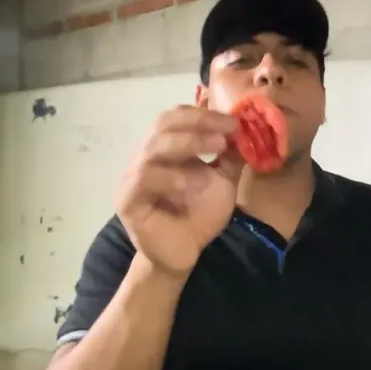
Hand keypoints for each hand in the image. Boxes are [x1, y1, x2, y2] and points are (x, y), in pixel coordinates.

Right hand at [116, 105, 243, 275]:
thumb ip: (230, 156)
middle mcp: (146, 157)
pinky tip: (189, 184)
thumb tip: (243, 128)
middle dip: (198, 123)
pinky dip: (170, 176)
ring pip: (153, 147)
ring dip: (189, 143)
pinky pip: (144, 178)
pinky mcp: (127, 199)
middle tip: (225, 131)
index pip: (177, 117)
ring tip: (217, 150)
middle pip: (163, 124)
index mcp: (166, 148)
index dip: (204, 115)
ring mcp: (133, 176)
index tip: (234, 122)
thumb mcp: (222, 181)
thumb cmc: (200, 216)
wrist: (183, 254)